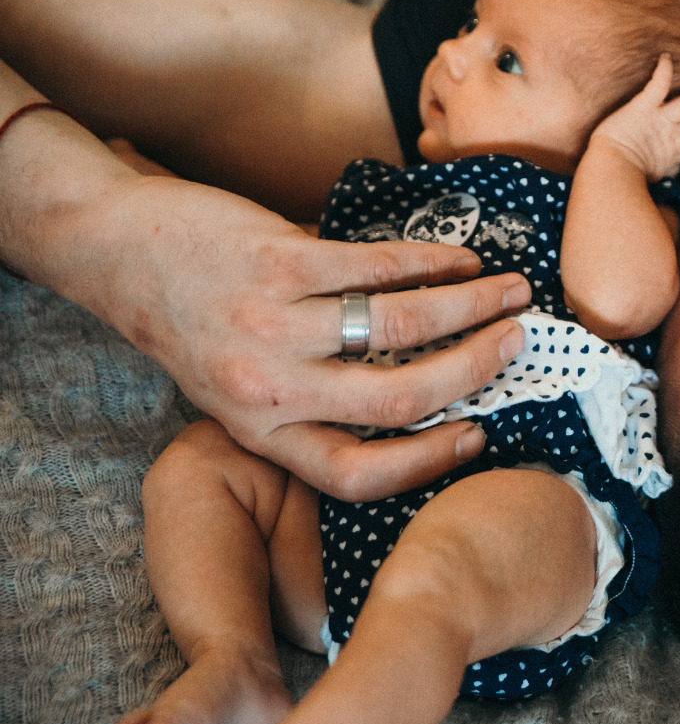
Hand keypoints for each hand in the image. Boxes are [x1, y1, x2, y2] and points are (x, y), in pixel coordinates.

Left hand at [0, 111, 536, 498]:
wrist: (117, 250)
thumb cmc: (192, 321)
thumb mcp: (236, 390)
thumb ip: (311, 404)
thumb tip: (421, 396)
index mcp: (258, 433)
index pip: (354, 473)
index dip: (426, 461)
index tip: (478, 434)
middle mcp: (265, 390)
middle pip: (397, 399)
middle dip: (473, 371)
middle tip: (517, 343)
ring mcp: (271, 325)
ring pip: (400, 324)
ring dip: (471, 307)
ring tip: (510, 292)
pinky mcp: (277, 263)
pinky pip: (378, 267)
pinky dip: (434, 262)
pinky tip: (462, 260)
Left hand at [589, 54, 679, 179]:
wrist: (610, 168)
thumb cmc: (626, 176)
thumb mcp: (655, 176)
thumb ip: (667, 170)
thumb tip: (672, 173)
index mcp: (677, 153)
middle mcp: (674, 134)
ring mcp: (661, 119)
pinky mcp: (643, 107)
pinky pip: (658, 85)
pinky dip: (664, 71)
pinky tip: (666, 57)